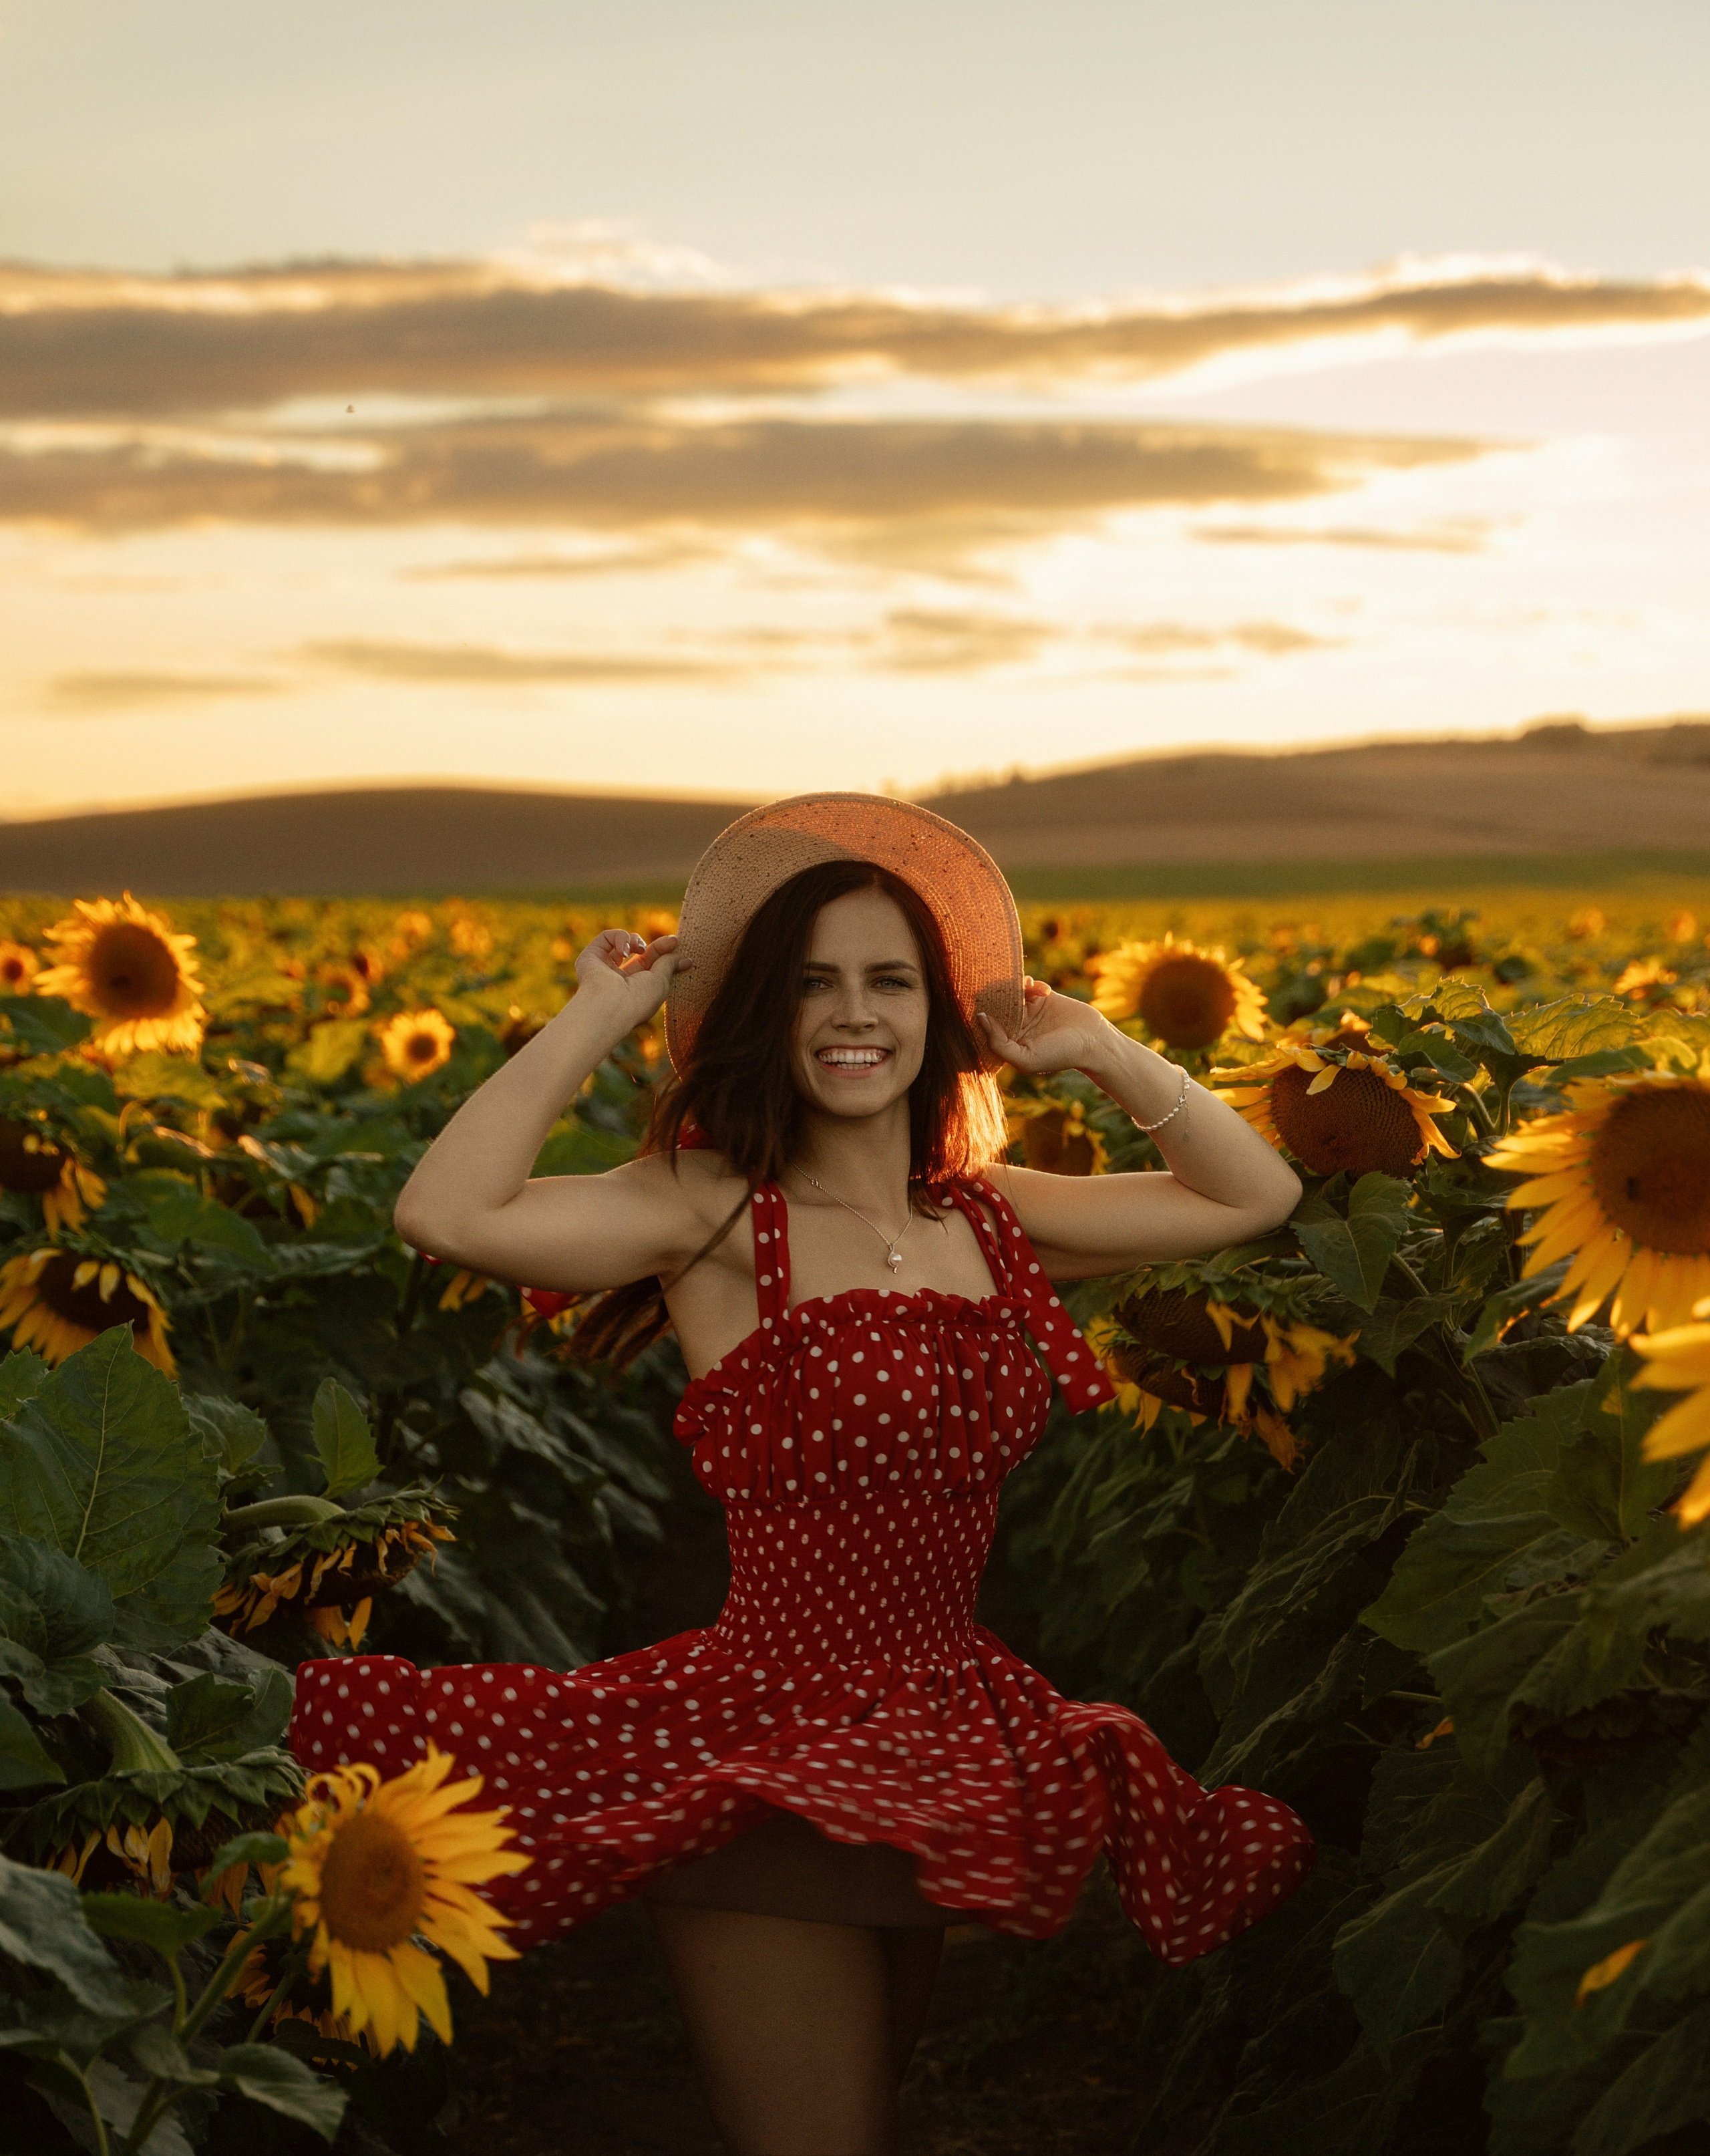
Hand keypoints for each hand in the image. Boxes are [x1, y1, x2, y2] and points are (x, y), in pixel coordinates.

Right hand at [573, 929, 679, 1035]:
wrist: (610, 1006)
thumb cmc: (639, 1000)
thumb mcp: (662, 982)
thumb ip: (670, 965)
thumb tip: (684, 958)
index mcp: (635, 990)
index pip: (651, 965)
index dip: (665, 952)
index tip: (677, 943)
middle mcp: (618, 980)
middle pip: (640, 953)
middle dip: (656, 945)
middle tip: (672, 941)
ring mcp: (603, 968)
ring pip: (622, 942)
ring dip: (636, 940)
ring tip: (639, 949)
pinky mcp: (590, 957)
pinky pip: (607, 937)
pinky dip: (620, 938)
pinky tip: (623, 952)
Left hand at [977, 977, 1114, 1075]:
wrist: (1094, 1041)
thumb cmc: (1059, 1056)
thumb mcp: (1025, 1058)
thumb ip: (998, 1044)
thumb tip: (981, 1018)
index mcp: (1007, 1043)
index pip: (986, 1026)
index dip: (982, 1015)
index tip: (981, 1002)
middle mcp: (1015, 1026)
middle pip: (995, 1006)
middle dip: (996, 996)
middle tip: (1001, 989)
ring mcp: (1028, 1010)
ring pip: (1010, 992)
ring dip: (1014, 987)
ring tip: (1028, 990)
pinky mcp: (1042, 997)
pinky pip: (1028, 985)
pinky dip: (1033, 984)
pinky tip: (1045, 991)